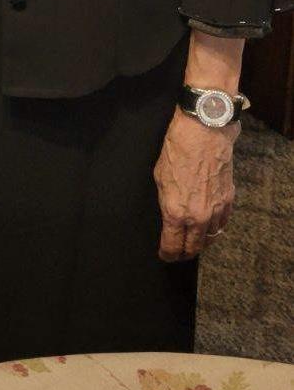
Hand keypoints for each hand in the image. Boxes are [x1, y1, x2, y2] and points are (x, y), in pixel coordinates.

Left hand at [153, 108, 237, 262]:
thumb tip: (170, 214)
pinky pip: (223, 223)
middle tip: (179, 253)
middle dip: (184, 253)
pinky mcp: (228, 200)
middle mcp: (197, 217)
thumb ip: (166, 202)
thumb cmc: (177, 151)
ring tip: (195, 241)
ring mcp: (215, 210)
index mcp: (176, 213)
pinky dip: (216, 229)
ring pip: (211, 238)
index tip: (165, 255)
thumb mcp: (160, 178)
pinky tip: (211, 227)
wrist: (203, 133)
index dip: (168, 254)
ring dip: (202, 242)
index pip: (172, 246)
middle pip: (193, 247)